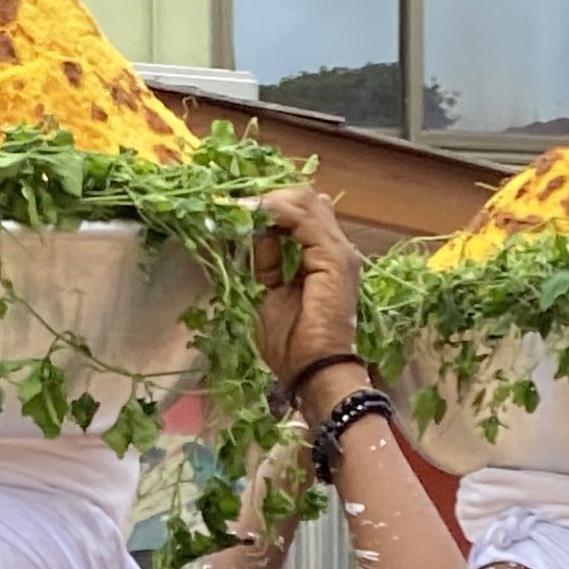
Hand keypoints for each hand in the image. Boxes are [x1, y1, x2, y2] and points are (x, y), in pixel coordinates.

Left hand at [252, 189, 364, 406]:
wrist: (313, 370)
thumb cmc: (292, 344)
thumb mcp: (268, 291)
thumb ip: (265, 260)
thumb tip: (251, 231)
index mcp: (322, 256)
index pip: (298, 213)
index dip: (266, 206)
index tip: (232, 209)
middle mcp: (335, 247)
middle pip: (302, 200)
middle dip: (265, 198)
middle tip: (230, 203)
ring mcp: (338, 250)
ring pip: (303, 201)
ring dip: (266, 201)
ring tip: (236, 207)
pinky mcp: (334, 256)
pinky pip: (302, 218)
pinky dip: (273, 210)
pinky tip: (250, 214)